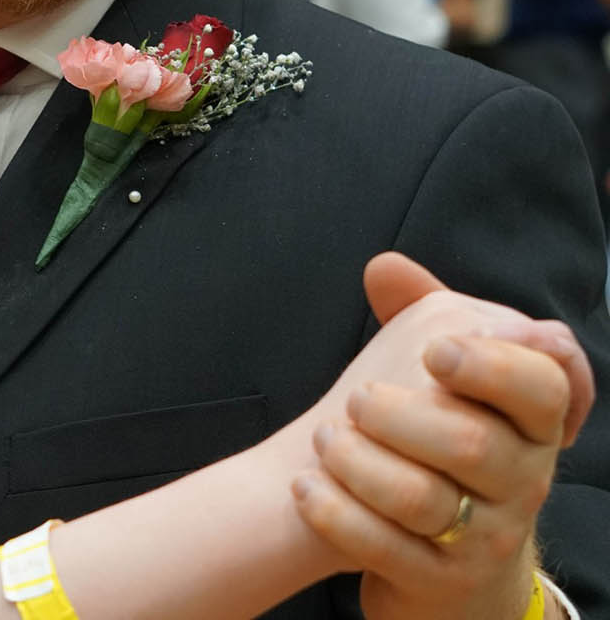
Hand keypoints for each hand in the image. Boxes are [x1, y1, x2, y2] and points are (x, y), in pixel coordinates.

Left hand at [293, 254, 586, 619]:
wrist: (451, 552)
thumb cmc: (445, 442)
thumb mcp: (447, 376)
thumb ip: (425, 313)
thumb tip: (384, 266)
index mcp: (532, 422)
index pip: (541, 386)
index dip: (490, 366)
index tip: (434, 353)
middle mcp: (524, 481)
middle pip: (469, 440)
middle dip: (397, 412)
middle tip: (356, 398)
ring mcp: (487, 537)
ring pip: (419, 497)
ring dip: (354, 460)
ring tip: (323, 438)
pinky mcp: (441, 580)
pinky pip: (383, 548)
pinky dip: (334, 512)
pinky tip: (306, 485)